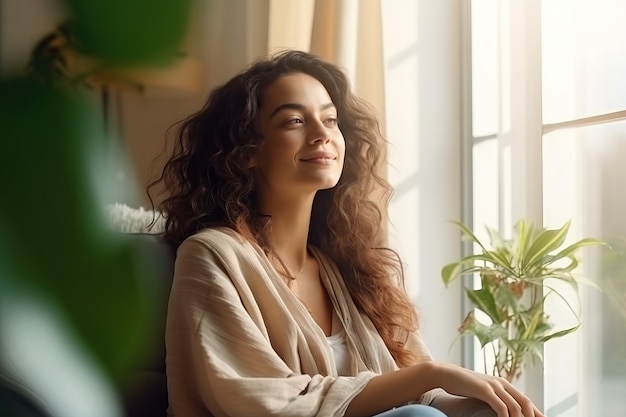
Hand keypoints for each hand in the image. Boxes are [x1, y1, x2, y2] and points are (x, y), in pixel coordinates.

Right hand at [430, 362, 544, 416]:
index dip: (536, 413)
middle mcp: (502, 383)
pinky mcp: (484, 389)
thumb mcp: (482, 391)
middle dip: (533, 416)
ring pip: (516, 406)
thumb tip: (503, 409)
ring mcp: (494, 385)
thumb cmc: (462, 384)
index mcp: (504, 384)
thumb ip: (494, 397)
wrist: (445, 373)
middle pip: (526, 403)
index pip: (526, 400)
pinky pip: (501, 406)